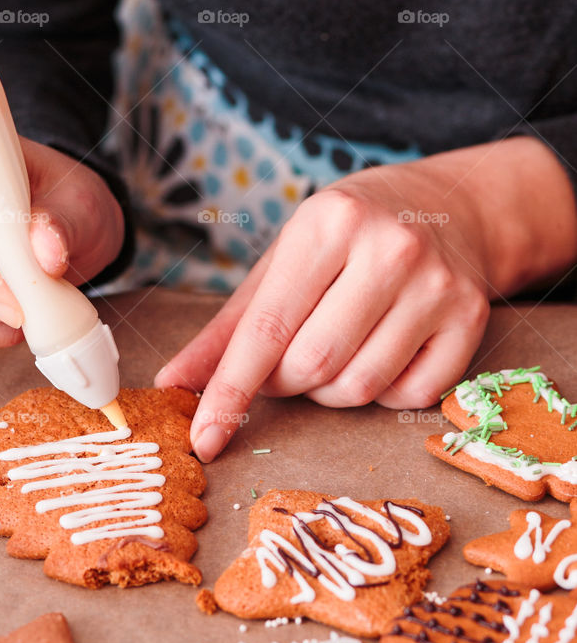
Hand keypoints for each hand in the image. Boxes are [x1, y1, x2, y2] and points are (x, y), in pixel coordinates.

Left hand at [156, 138, 576, 460]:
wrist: (444, 205)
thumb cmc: (345, 237)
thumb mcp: (283, 261)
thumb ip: (228, 328)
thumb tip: (173, 384)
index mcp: (328, 222)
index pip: (267, 326)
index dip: (230, 389)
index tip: (203, 437)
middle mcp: (388, 248)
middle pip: (313, 365)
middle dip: (285, 382)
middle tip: (286, 362)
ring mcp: (436, 283)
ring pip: (360, 388)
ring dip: (330, 391)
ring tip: (333, 350)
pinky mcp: (471, 317)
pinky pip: (410, 397)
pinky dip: (382, 393)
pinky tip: (381, 351)